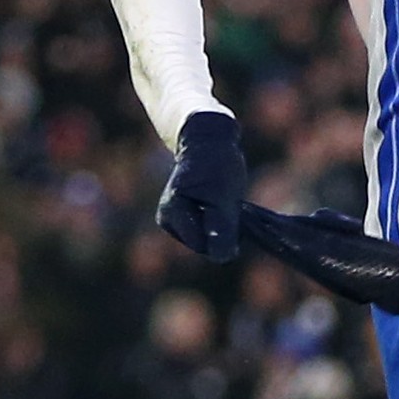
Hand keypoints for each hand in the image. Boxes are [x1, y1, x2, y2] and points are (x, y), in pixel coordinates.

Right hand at [157, 110, 247, 262]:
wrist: (208, 139)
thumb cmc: (216, 164)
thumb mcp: (223, 197)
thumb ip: (221, 228)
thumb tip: (222, 259)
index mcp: (172, 215)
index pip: (204, 246)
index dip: (225, 234)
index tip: (230, 206)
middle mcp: (168, 220)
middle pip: (205, 244)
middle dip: (222, 228)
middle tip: (228, 200)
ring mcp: (175, 218)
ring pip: (208, 237)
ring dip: (222, 222)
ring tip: (224, 198)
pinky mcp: (185, 215)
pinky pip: (208, 228)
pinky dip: (220, 218)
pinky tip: (222, 201)